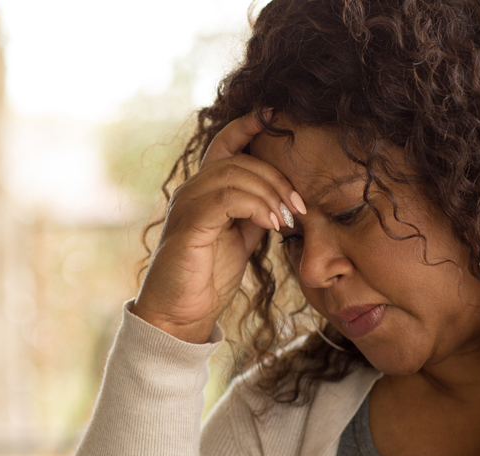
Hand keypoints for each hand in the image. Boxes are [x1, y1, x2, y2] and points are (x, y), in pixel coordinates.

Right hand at [131, 112, 305, 343]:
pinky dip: (256, 207)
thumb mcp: (239, 240)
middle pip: (238, 160)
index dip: (249, 124)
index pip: (225, 144)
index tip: (278, 114)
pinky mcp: (189, 225)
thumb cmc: (207, 279)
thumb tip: (282, 198)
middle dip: (276, 178)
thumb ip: (253, 214)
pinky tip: (272, 226)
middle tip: (299, 206)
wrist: (180, 315)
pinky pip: (227, 198)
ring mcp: (187, 205)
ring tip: (287, 220)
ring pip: (234, 174)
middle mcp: (191, 191)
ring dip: (269, 193)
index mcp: (203, 191)